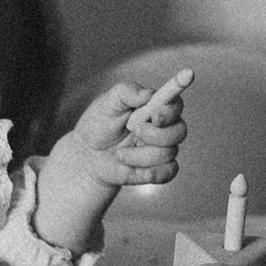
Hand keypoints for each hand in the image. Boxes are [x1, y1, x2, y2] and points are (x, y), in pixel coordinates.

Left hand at [36, 69, 193, 249]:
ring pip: (168, 152)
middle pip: (180, 130)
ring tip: (120, 152)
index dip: (170, 104)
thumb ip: (127, 92)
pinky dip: (145, 172)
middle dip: (153, 132)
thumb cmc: (95, 127)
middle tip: (131, 131)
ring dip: (140, 153)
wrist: (85, 158)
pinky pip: (166, 173)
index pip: (177, 100)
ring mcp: (162, 151)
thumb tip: (148, 93)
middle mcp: (164, 128)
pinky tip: (126, 168)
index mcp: (155, 107)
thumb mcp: (105, 104)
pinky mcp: (158, 172)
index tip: (152, 109)